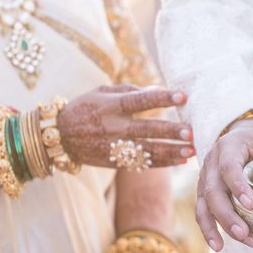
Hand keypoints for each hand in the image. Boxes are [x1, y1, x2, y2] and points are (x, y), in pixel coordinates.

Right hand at [58, 85, 195, 167]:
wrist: (60, 137)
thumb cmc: (86, 108)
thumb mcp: (102, 92)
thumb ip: (131, 90)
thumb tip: (159, 89)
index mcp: (111, 105)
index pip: (140, 101)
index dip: (161, 98)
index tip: (182, 96)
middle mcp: (114, 127)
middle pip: (147, 129)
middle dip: (170, 132)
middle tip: (191, 132)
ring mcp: (115, 146)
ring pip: (148, 151)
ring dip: (172, 151)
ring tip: (192, 151)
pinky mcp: (116, 161)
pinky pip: (143, 163)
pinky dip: (163, 163)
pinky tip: (181, 160)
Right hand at [197, 119, 252, 251]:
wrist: (242, 133)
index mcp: (229, 146)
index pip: (229, 167)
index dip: (237, 186)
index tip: (251, 204)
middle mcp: (211, 162)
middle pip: (213, 191)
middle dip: (227, 215)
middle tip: (243, 233)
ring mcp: (204, 178)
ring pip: (204, 205)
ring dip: (215, 227)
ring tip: (226, 246)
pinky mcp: (204, 191)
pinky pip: (203, 212)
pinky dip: (209, 229)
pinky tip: (219, 246)